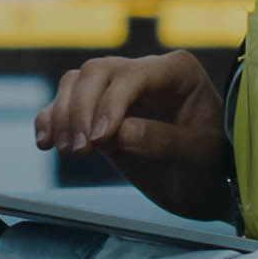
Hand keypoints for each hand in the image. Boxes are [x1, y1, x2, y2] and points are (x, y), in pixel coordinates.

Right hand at [32, 50, 234, 224]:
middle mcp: (145, 72)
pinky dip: (50, 119)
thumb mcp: (199, 154)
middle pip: (97, 73)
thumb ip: (163, 140)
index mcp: (177, 71)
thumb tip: (120, 132)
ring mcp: (120, 92)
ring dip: (63, 115)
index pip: (133, 75)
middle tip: (79, 151)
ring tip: (67, 151)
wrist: (207, 187)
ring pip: (76, 83)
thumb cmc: (212, 165)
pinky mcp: (99, 114)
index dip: (110, 103)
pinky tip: (45, 142)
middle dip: (81, 109)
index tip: (100, 139)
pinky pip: (66, 104)